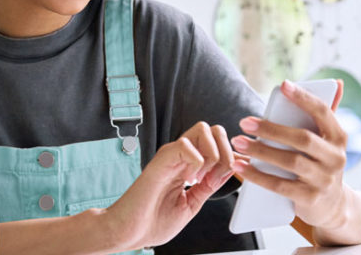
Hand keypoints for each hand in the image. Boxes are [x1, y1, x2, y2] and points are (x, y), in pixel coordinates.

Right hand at [105, 122, 234, 250]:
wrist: (129, 232)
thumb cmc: (153, 221)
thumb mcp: (192, 203)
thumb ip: (209, 186)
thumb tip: (230, 170)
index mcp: (189, 164)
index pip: (217, 142)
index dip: (231, 156)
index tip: (227, 178)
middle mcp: (181, 155)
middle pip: (214, 129)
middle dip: (226, 151)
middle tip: (215, 177)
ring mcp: (171, 155)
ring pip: (203, 130)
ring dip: (212, 155)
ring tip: (201, 178)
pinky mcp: (161, 159)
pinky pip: (186, 146)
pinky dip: (196, 163)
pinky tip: (188, 180)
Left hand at [230, 79, 348, 228]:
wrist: (332, 207)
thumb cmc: (321, 164)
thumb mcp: (327, 142)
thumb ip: (325, 115)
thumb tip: (336, 82)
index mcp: (339, 138)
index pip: (323, 112)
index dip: (304, 98)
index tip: (283, 85)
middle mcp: (336, 158)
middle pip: (302, 139)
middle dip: (271, 129)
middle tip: (245, 122)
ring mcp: (324, 180)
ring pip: (290, 161)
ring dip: (260, 150)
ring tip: (238, 142)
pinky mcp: (310, 199)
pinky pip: (280, 186)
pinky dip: (257, 176)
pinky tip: (240, 167)